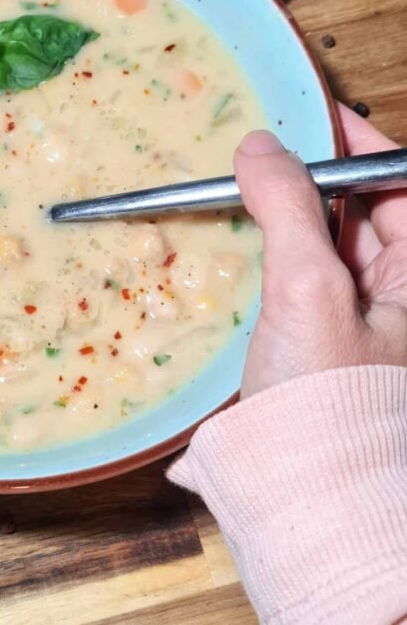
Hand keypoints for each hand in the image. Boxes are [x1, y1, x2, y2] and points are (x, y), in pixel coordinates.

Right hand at [235, 104, 406, 398]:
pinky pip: (300, 289)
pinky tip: (233, 255)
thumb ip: (287, 208)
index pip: (400, 185)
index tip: (309, 114)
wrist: (311, 510)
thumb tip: (260, 144)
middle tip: (257, 154)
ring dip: (286, 222)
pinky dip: (271, 264)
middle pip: (362, 215)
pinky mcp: (321, 354)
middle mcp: (398, 300)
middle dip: (314, 181)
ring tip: (235, 194)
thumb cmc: (327, 404)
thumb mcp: (307, 292)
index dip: (358, 146)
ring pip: (326, 251)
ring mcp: (360, 328)